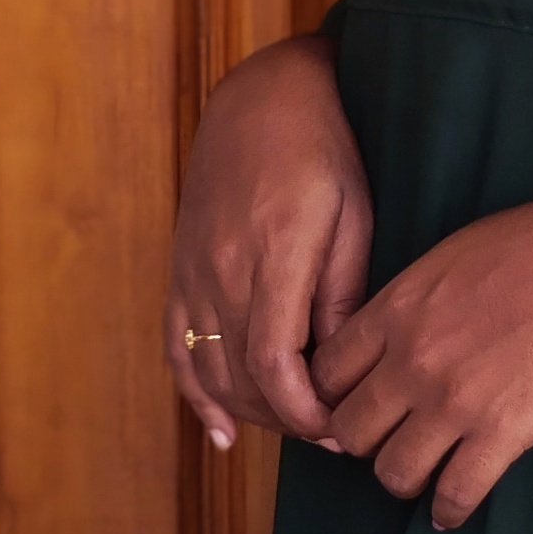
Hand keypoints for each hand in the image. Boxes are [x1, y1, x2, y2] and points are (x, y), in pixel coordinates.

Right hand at [165, 33, 373, 449]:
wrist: (263, 98)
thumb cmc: (325, 150)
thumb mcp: (355, 214)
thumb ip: (342, 292)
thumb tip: (339, 364)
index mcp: (273, 254)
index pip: (273, 362)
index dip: (302, 410)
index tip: (338, 429)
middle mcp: (222, 270)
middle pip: (240, 377)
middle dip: (286, 419)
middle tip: (333, 435)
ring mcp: (192, 272)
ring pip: (208, 371)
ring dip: (249, 412)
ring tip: (295, 428)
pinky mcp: (179, 270)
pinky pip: (178, 346)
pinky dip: (195, 394)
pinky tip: (221, 431)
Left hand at [310, 187, 532, 528]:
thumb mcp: (454, 253)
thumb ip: (411, 299)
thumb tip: (392, 331)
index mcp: (397, 309)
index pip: (325, 373)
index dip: (332, 395)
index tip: (353, 403)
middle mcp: (412, 361)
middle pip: (348, 430)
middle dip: (364, 440)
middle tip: (390, 438)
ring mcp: (455, 403)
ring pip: (391, 473)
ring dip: (404, 478)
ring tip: (424, 473)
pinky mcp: (502, 435)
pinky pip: (454, 495)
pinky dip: (449, 510)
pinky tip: (453, 508)